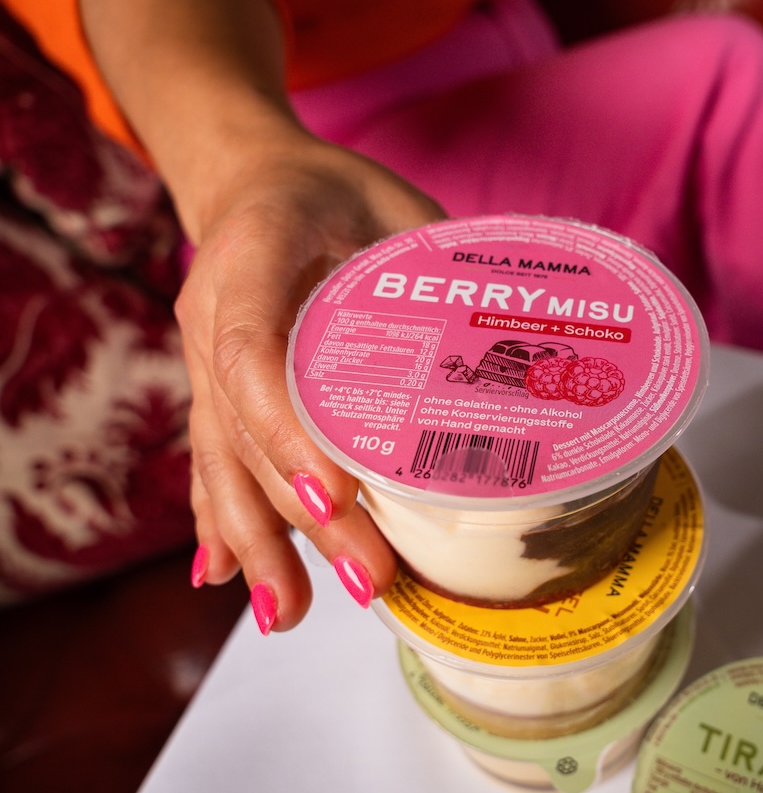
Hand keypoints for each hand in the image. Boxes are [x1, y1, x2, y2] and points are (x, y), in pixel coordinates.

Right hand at [80, 0, 444, 629]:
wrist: (248, 176)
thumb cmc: (333, 187)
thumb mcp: (396, 203)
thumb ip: (444, 263)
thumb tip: (531, 338)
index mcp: (254, 257)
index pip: (253, 353)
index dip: (289, 431)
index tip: (339, 495)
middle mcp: (211, 314)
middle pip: (244, 431)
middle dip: (303, 515)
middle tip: (366, 579)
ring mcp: (200, 355)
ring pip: (219, 460)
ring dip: (258, 542)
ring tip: (291, 616)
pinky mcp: (210, 387)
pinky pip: (209, 460)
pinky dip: (221, 521)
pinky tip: (229, 580)